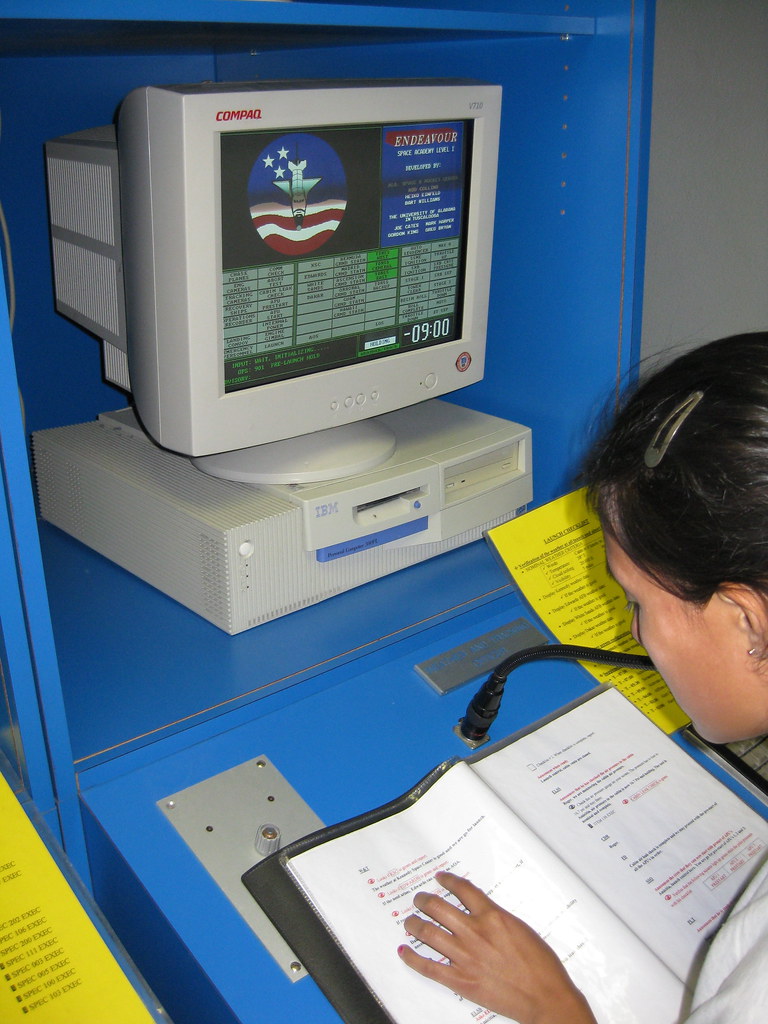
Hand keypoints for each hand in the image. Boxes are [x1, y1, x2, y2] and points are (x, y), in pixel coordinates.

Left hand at [398, 871, 596, 1023]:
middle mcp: (475, 932)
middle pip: (439, 907)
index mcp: (492, 916)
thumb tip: (481, 911)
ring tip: (410, 920)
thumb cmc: (540, 965)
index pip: (463, 890)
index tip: (440, 879)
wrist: (545, 997)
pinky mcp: (461, 980)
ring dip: (415, 923)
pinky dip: (413, 958)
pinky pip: (429, 967)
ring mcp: (465, 956)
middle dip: (424, 900)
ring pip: (429, 933)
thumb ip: (497, 918)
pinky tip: (404, 951)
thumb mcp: (521, 928)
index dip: (448, 881)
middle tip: (419, 899)